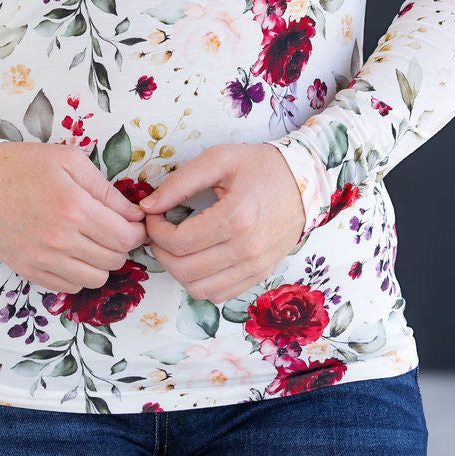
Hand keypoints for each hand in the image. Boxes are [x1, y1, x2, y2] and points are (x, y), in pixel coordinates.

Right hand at [0, 142, 148, 292]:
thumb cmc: (26, 166)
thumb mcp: (70, 161)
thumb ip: (105, 190)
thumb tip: (134, 215)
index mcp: (75, 208)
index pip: (125, 238)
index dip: (137, 232)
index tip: (134, 223)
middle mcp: (61, 240)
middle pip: (114, 260)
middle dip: (121, 245)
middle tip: (113, 229)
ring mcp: (44, 260)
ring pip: (96, 279)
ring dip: (102, 263)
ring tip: (92, 242)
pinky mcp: (29, 272)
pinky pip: (70, 287)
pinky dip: (79, 274)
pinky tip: (72, 254)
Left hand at [138, 142, 305, 303]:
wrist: (306, 180)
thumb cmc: (261, 166)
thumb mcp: (219, 160)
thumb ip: (180, 182)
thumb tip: (148, 207)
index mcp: (236, 217)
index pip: (179, 242)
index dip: (155, 232)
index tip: (153, 216)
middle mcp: (247, 249)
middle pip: (184, 270)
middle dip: (161, 252)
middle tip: (158, 232)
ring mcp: (256, 266)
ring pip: (200, 290)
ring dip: (177, 271)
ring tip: (175, 246)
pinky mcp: (260, 274)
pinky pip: (220, 295)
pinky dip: (200, 283)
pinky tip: (197, 259)